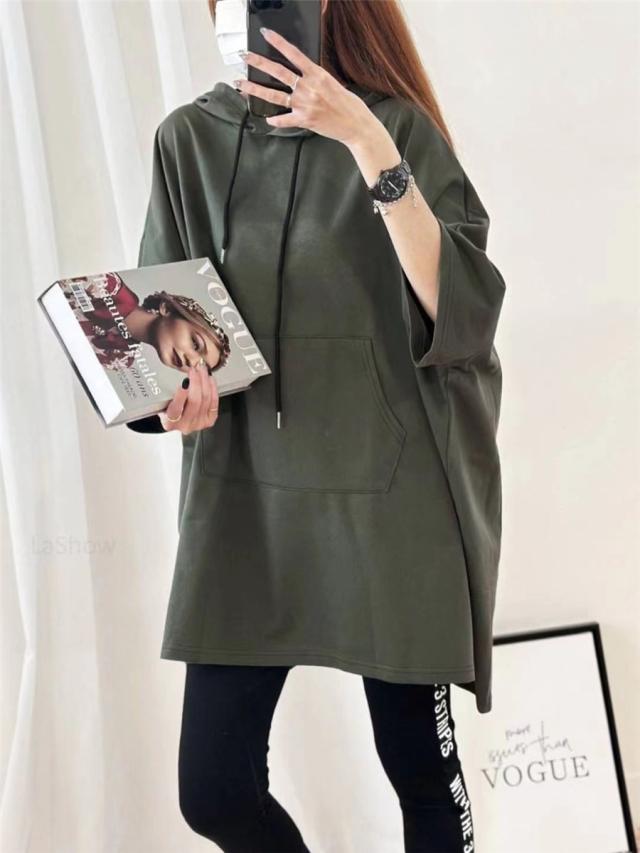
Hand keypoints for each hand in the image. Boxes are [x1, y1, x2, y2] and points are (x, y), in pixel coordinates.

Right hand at [159, 361, 219, 433]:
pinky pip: (214, 403)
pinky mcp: (209, 420)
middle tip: (194, 369)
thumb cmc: (167, 409)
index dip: (181, 395)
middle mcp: (185, 425)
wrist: (177, 420)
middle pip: (194, 402)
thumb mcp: (161, 403)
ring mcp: (199, 424)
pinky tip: (209, 380)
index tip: (184, 382)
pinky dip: (213, 389)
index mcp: (169, 423)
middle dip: (196, 382)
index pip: (175, 409)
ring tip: (202, 370)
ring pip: (206, 400)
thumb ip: (165, 393)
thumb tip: (173, 374)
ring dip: (205, 381)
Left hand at [235, 27, 378, 146]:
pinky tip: (267, 118)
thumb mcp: (332, 83)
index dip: (278, 42)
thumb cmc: (347, 104)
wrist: (356, 125)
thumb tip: (300, 74)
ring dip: (255, 89)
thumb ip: (314, 78)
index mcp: (317, 74)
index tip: (265, 33)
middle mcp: (308, 87)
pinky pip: (284, 120)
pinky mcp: (304, 120)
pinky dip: (275, 120)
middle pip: (278, 72)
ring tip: (242, 84)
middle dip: (258, 62)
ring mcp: (305, 104)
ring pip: (274, 95)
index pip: (293, 53)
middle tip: (244, 56)